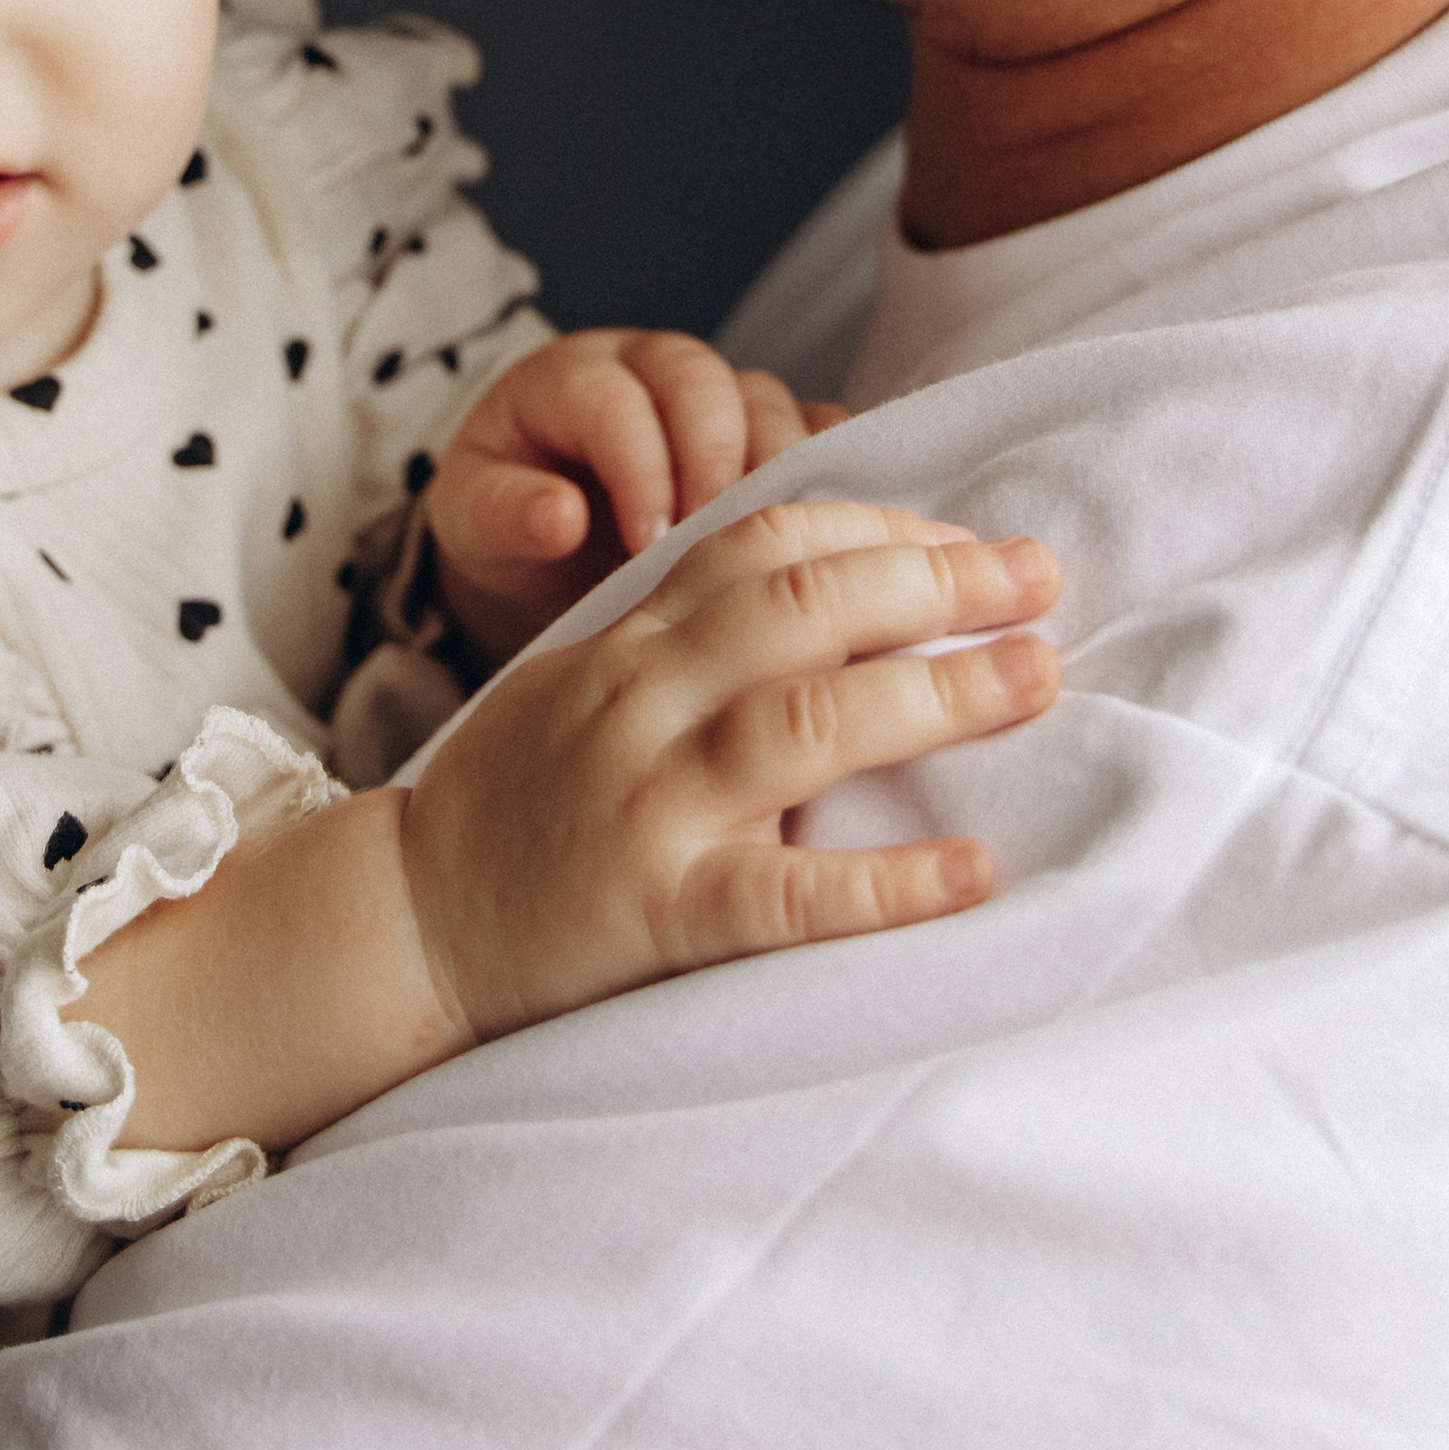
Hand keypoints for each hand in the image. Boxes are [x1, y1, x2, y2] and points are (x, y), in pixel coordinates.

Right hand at [82, 498, 1059, 1159]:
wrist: (404, 924)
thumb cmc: (520, 804)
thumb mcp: (588, 686)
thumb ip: (692, 640)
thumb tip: (848, 603)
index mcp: (629, 641)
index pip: (763, 541)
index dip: (882, 526)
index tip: (975, 536)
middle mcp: (640, 702)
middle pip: (803, 607)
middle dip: (938, 580)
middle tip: (1044, 579)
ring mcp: (647, 804)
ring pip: (804, 721)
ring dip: (938, 691)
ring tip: (1041, 678)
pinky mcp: (655, 912)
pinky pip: (783, 894)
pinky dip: (885, 884)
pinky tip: (974, 874)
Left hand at [425, 331, 828, 659]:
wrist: (544, 542)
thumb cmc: (507, 522)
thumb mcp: (474, 522)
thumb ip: (504, 513)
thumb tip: (560, 515)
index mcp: (569, 376)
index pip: (615, 400)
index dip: (640, 469)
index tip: (648, 549)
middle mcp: (648, 368)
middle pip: (700, 381)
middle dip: (715, 464)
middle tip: (718, 548)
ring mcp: (716, 396)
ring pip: (766, 401)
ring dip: (778, 476)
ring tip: (773, 552)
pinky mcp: (768, 434)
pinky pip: (818, 431)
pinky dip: (832, 476)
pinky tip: (831, 539)